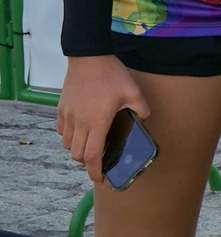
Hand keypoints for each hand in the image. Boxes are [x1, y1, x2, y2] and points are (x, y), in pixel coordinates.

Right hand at [56, 54, 149, 183]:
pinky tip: (80, 130)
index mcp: (97, 123)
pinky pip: (62, 130)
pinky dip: (69, 136)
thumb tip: (143, 120)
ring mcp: (68, 116)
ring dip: (78, 149)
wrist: (89, 57)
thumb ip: (141, 109)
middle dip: (88, 162)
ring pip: (67, 144)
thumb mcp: (134, 92)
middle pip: (77, 155)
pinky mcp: (61, 108)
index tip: (100, 179)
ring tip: (91, 144)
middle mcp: (79, 123)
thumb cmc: (112, 75)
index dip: (95, 171)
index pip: (92, 156)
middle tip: (99, 161)